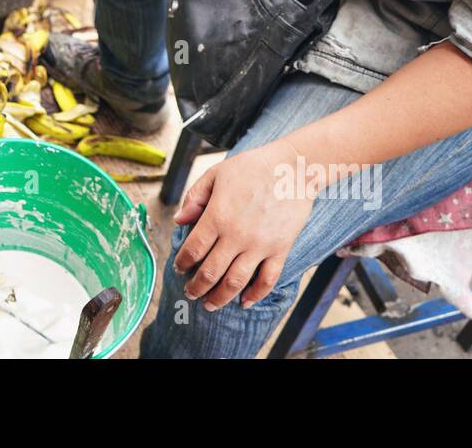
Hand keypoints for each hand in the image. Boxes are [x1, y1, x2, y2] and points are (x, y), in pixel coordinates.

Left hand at [172, 140, 313, 310]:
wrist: (292, 168)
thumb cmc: (252, 167)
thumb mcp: (216, 174)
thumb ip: (194, 198)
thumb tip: (179, 220)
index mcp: (217, 216)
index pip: (193, 250)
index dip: (182, 263)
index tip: (179, 269)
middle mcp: (237, 236)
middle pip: (211, 272)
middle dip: (196, 287)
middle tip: (190, 293)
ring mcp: (260, 245)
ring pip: (235, 282)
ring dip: (220, 298)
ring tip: (210, 304)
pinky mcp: (280, 249)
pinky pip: (267, 280)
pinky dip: (255, 295)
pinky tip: (244, 302)